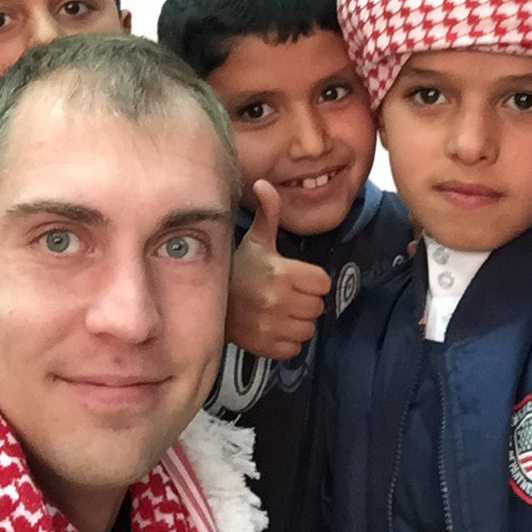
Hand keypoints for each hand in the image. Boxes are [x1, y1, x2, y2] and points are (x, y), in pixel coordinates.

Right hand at [227, 180, 331, 359]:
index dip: (312, 280)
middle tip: (286, 295)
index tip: (295, 278)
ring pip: (309, 329)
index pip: (323, 283)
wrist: (209, 301)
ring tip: (280, 311)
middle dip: (306, 301)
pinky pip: (295, 348)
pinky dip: (287, 341)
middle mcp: (278, 301)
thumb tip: (264, 183)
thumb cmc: (239, 268)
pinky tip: (273, 327)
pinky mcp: (266, 346)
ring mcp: (271, 326)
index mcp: (281, 273)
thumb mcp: (256, 240)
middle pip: (318, 307)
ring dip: (298, 322)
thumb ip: (269, 212)